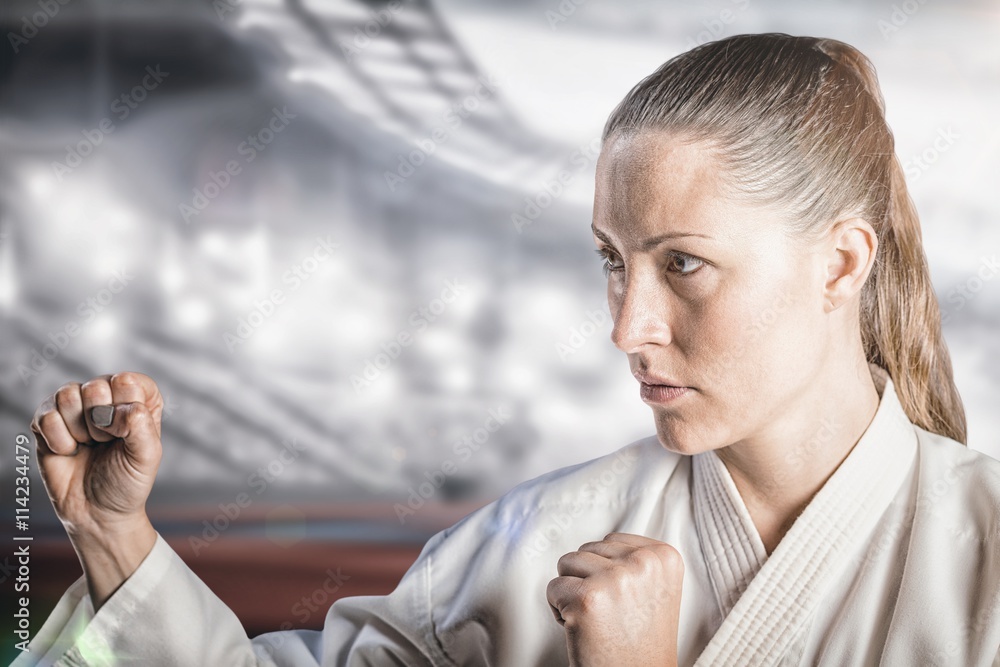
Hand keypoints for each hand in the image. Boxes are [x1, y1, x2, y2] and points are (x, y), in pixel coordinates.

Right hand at [31, 372, 162, 607]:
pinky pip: (45, 413)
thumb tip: (122, 409)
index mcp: (139, 400)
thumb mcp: (146, 457)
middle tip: (105, 443)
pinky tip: (69, 450)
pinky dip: (57, 438)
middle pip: (96, 386)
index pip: (129, 381)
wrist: (97, 512)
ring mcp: (77, 407)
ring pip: (68, 395)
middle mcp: (109, 397)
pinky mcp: (49, 421)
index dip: (124, 409)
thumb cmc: (127, 482)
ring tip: (88, 446)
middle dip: (100, 423)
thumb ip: (142, 427)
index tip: (124, 434)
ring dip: (78, 430)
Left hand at [547, 532, 683, 666]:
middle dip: (589, 582)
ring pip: (567, 563)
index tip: (625, 602)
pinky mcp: (587, 598)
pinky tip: (585, 631)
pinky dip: (559, 611)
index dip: (607, 572)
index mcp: (664, 557)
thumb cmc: (640, 645)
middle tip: (611, 617)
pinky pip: (553, 588)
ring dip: (573, 593)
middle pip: (587, 550)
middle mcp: (644, 563)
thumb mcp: (656, 590)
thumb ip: (635, 560)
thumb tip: (603, 543)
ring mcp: (616, 579)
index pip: (611, 541)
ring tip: (598, 621)